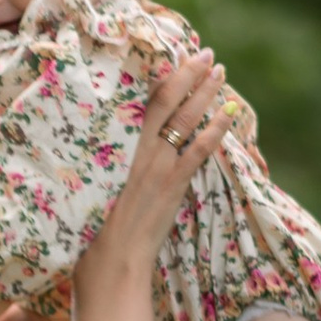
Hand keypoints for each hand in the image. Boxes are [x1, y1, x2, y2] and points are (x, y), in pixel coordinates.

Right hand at [90, 49, 233, 266]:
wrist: (111, 266)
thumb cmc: (92, 237)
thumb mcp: (90, 192)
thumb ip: (104, 170)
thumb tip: (107, 156)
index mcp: (114, 150)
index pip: (140, 104)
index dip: (160, 77)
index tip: (173, 57)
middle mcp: (137, 152)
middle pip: (166, 102)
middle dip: (188, 74)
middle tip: (205, 54)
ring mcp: (158, 168)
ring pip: (186, 119)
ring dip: (206, 93)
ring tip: (220, 72)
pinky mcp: (173, 186)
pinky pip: (200, 149)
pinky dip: (217, 129)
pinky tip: (229, 113)